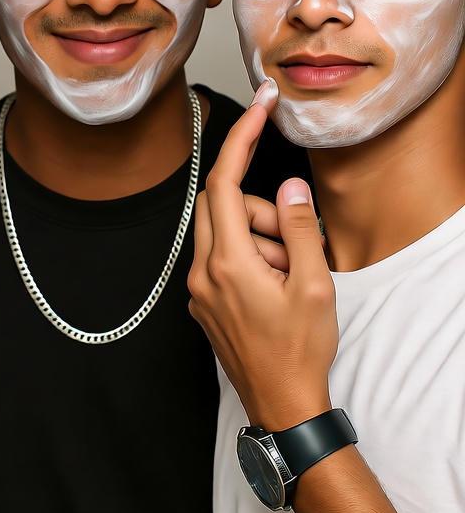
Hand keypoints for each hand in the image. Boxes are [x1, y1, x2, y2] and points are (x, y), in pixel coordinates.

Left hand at [187, 80, 337, 430]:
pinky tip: (276, 289)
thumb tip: (290, 189)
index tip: (260, 106)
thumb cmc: (299, 352)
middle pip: (221, 204)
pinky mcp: (204, 300)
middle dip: (261, 207)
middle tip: (296, 238)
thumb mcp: (314, 286)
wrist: (283, 406)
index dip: (241, 137)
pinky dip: (251, 258)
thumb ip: (300, 229)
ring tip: (291, 278)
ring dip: (260, 238)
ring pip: (224, 232)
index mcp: (227, 262)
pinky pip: (222, 257)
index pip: (223, 181)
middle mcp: (202, 271)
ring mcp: (198, 288)